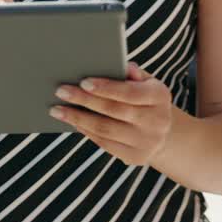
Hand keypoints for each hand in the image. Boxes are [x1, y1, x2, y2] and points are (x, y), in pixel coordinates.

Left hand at [50, 62, 173, 166]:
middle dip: (84, 100)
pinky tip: (71, 121)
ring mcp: (146, 142)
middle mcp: (157, 121)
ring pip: (105, 129)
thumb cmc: (147, 99)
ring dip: (77, 118)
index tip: (83, 81)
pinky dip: (85, 131)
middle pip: (113, 110)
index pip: (130, 92)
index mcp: (160, 97)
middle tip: (61, 91)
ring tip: (57, 109)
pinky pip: (104, 143)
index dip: (106, 87)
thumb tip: (121, 65)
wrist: (164, 133)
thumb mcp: (147, 82)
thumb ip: (133, 73)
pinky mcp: (135, 157)